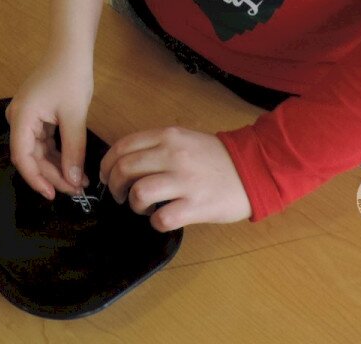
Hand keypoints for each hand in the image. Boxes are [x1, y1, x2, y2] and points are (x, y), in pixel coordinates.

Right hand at [6, 52, 93, 199]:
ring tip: (79, 181)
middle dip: (52, 175)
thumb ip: (73, 150)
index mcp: (21, 118)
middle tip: (76, 189)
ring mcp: (26, 118)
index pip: (22, 157)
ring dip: (57, 167)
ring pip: (38, 152)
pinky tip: (73, 166)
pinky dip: (58, 155)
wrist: (71, 50)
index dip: (36, 179)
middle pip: (31, 157)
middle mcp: (18, 119)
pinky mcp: (36, 117)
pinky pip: (43, 142)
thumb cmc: (71, 77)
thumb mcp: (74, 116)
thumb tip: (72, 180)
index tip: (54, 194)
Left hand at [99, 127, 250, 229]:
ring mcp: (184, 181)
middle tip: (119, 196)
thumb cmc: (216, 157)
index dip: (107, 164)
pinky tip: (162, 218)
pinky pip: (162, 218)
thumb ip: (157, 145)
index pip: (123, 146)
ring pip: (139, 193)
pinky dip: (155, 222)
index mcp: (168, 137)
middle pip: (125, 169)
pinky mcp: (196, 206)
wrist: (254, 169)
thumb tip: (125, 162)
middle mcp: (173, 155)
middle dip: (114, 186)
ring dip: (134, 204)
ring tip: (143, 207)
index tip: (106, 176)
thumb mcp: (184, 138)